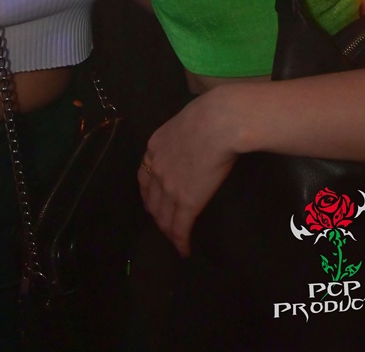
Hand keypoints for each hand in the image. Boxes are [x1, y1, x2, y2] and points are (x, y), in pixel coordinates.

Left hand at [137, 92, 237, 257]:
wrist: (219, 122)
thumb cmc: (209, 114)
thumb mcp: (184, 122)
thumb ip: (182, 137)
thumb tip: (193, 140)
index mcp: (154, 147)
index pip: (144, 177)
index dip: (148, 193)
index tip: (153, 202)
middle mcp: (156, 169)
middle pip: (151, 201)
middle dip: (156, 215)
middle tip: (164, 225)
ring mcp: (170, 188)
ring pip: (163, 218)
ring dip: (168, 232)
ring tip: (174, 240)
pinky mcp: (188, 202)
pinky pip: (180, 228)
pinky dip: (180, 242)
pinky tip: (184, 250)